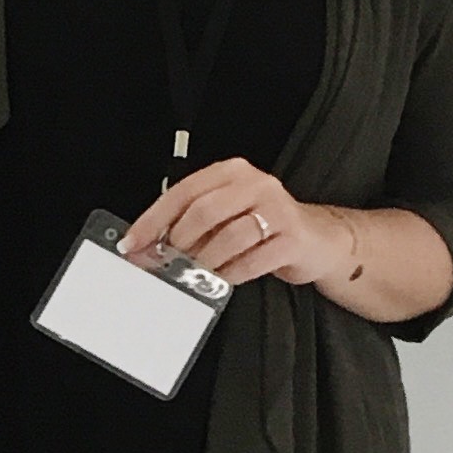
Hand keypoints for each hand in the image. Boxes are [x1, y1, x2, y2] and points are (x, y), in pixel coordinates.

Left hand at [116, 159, 355, 292]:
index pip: (184, 191)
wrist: (317, 240)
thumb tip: (150, 246)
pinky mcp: (292, 238)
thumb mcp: (228, 214)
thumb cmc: (264, 227)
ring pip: (229, 236)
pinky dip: (231, 274)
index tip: (135, 243)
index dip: (154, 219)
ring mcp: (277, 209)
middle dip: (179, 241)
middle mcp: (256, 184)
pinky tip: (223, 279)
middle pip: (204, 211)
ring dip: (205, 260)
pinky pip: (252, 260)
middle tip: (168, 261)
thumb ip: (193, 223)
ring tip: (195, 273)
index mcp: (232, 173)